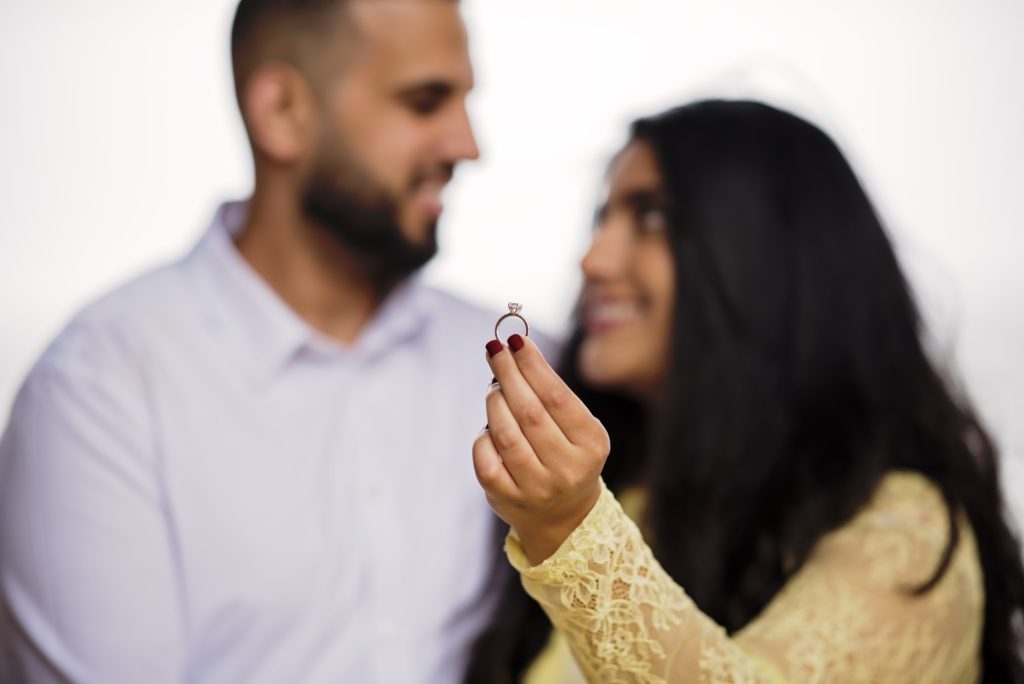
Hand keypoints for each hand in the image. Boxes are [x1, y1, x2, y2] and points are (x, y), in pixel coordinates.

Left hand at [473, 334, 610, 564]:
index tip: (516, 341)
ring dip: (495, 402)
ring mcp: (537, 488)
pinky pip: (486, 459)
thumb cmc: (566, 454)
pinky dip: (484, 436)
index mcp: (591, 445)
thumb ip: (550, 394)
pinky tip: (489, 426)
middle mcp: (567, 469)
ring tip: (494, 386)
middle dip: (509, 375)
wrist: (563, 515)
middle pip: (530, 413)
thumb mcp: (575, 426)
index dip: (533, 366)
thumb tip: (511, 351)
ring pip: (506, 434)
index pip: (557, 397)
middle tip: (494, 350)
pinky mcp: (508, 499)